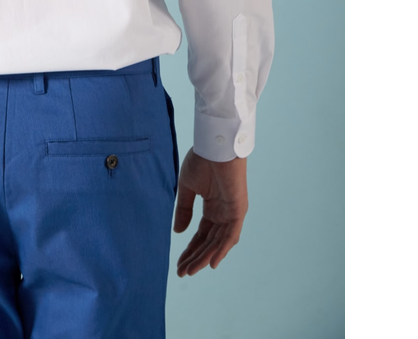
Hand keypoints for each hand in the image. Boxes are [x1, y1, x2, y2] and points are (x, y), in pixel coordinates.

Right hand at [173, 146, 247, 276]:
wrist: (214, 145)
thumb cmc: (201, 160)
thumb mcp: (187, 188)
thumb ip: (184, 210)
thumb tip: (178, 232)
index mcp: (212, 207)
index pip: (201, 235)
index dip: (190, 249)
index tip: (179, 262)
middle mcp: (223, 213)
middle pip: (209, 242)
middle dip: (195, 258)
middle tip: (182, 271)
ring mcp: (232, 213)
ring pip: (218, 243)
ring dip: (205, 257)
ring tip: (191, 270)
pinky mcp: (238, 210)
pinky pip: (231, 235)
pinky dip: (222, 250)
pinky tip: (211, 263)